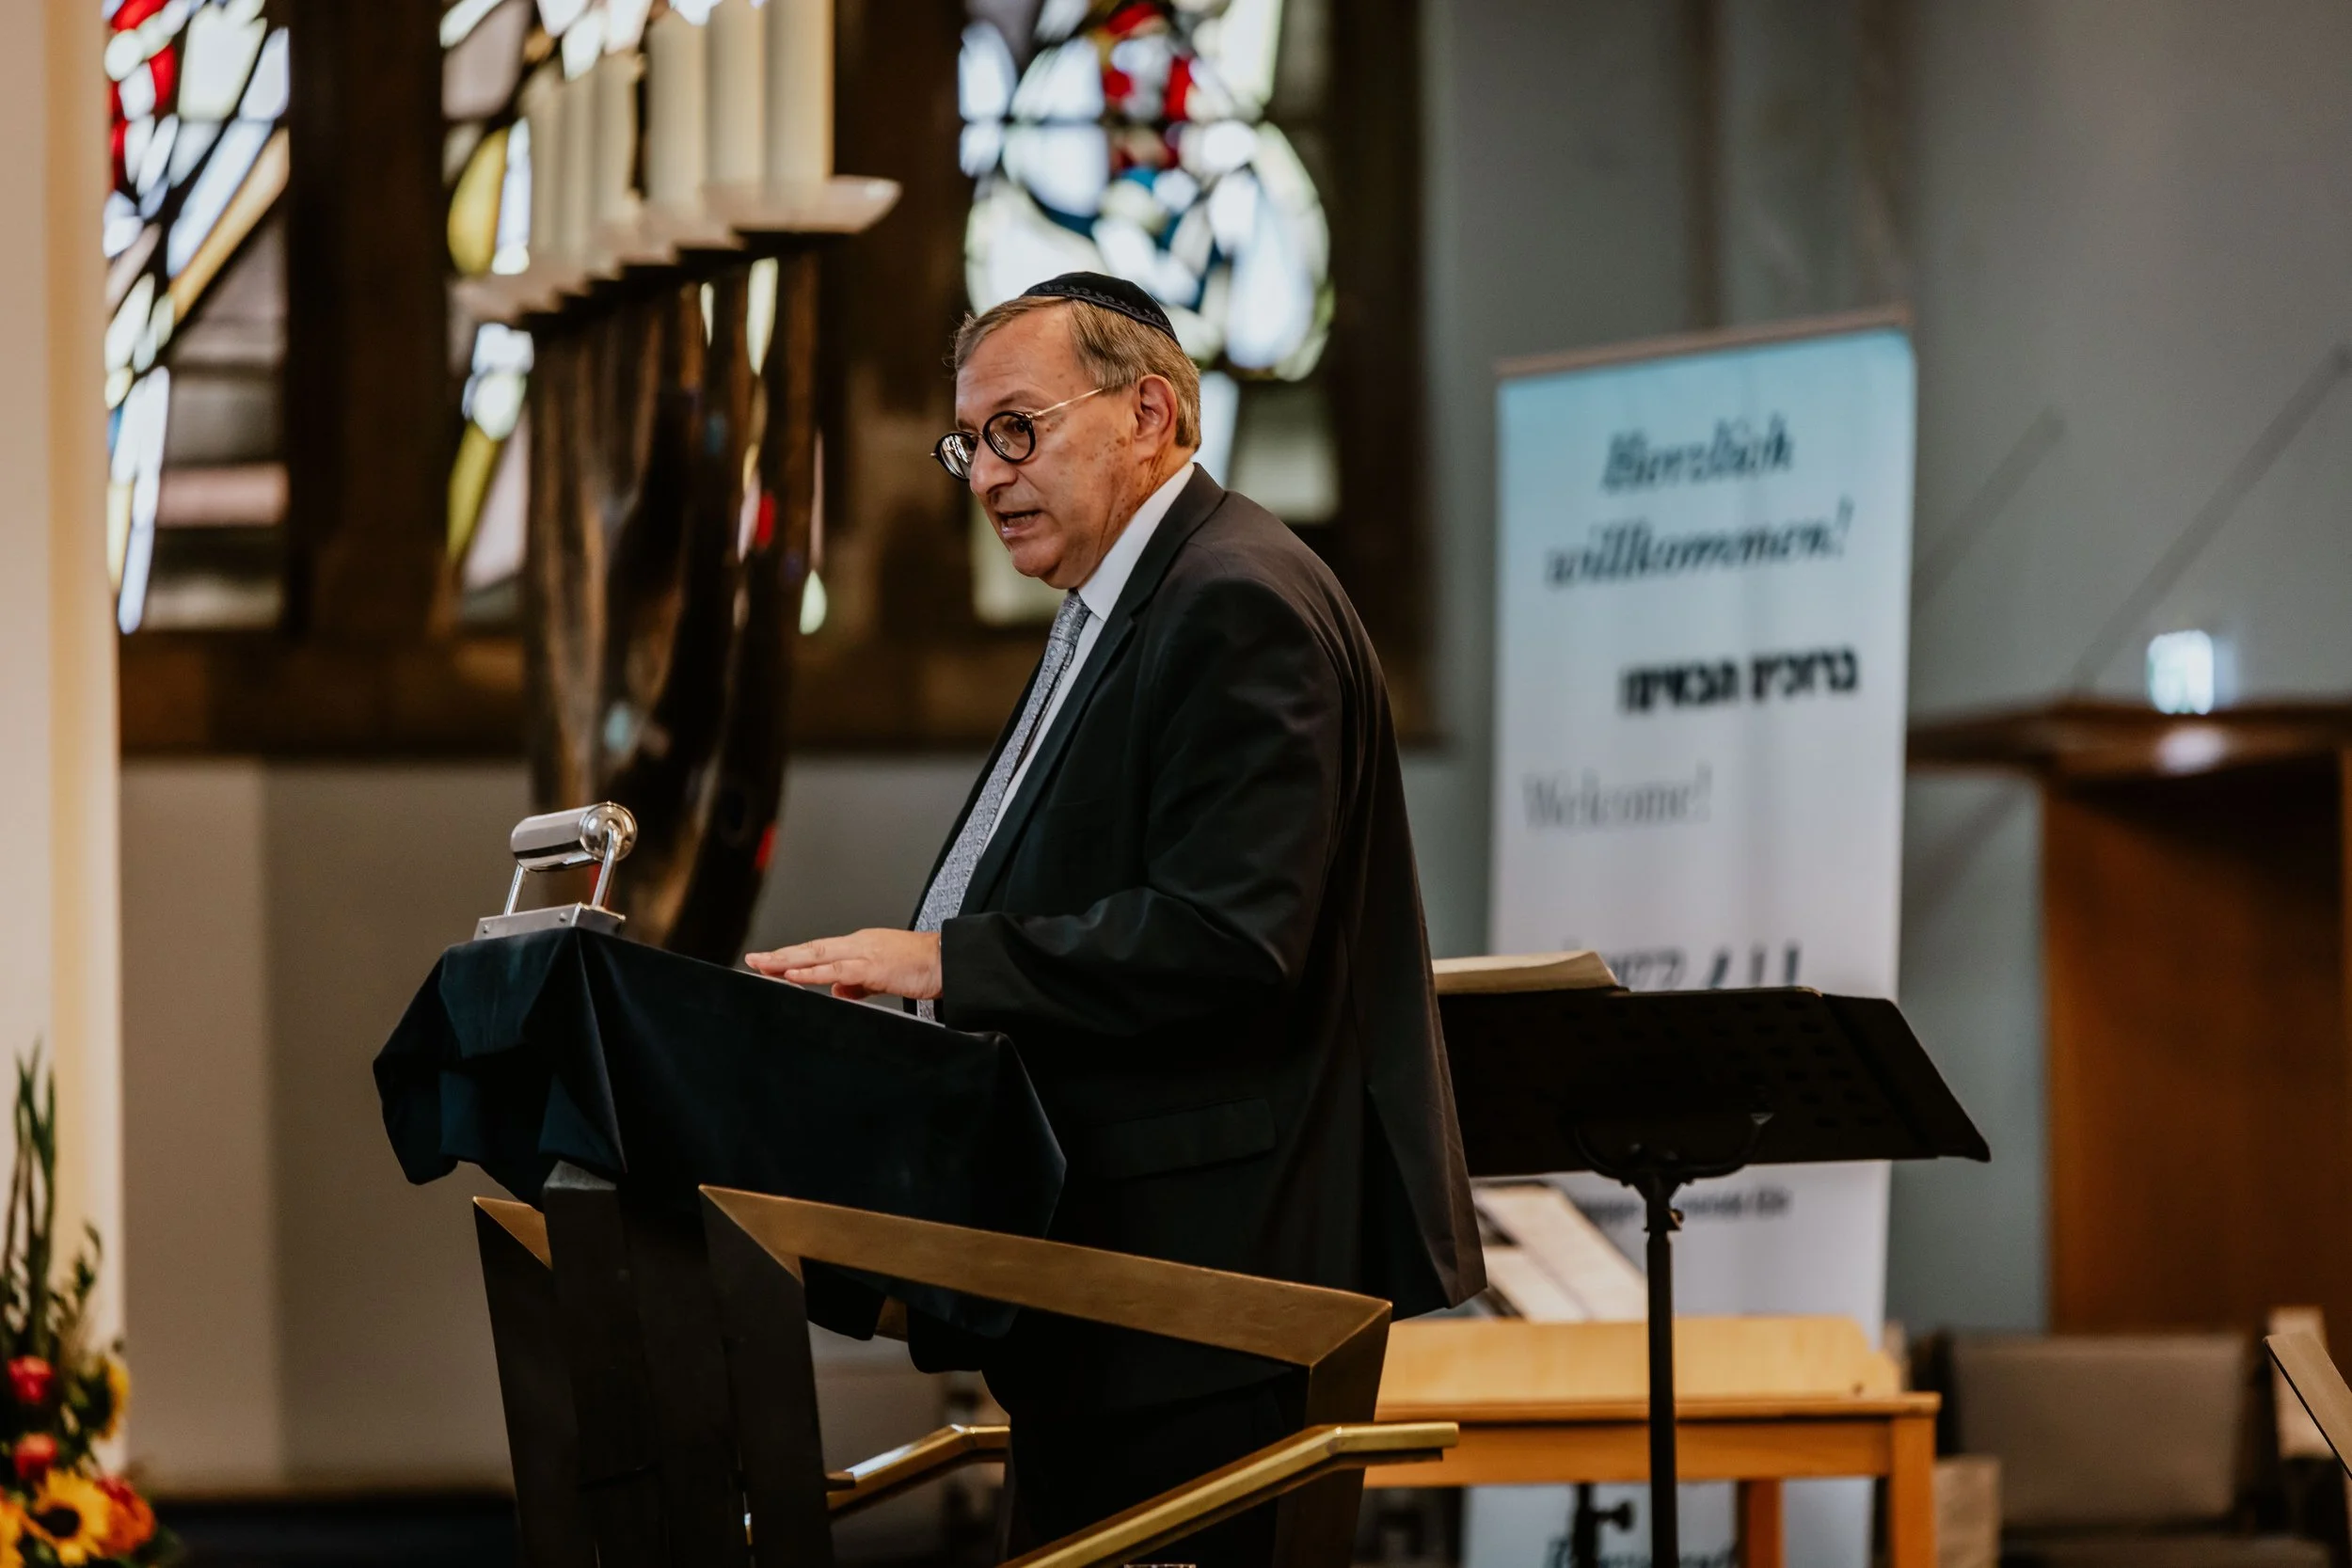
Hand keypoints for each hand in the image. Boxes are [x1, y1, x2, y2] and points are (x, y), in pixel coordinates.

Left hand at [745, 929, 942, 1001]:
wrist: (948, 961)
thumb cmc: (923, 967)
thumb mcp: (884, 977)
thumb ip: (859, 984)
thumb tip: (839, 991)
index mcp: (860, 946)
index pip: (818, 951)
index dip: (792, 957)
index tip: (769, 963)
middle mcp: (858, 944)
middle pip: (810, 949)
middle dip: (779, 955)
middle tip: (753, 959)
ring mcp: (864, 952)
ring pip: (817, 955)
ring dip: (787, 961)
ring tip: (763, 965)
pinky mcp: (873, 966)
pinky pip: (837, 970)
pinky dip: (812, 973)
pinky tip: (794, 975)